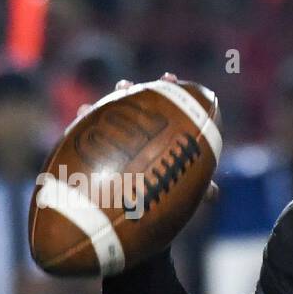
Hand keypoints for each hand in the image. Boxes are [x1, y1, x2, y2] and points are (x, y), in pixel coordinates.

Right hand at [75, 72, 219, 207]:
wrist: (141, 215)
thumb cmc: (168, 198)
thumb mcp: (185, 191)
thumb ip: (200, 190)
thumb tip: (213, 193)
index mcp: (163, 133)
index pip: (167, 105)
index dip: (168, 89)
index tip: (168, 78)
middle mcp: (138, 131)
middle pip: (135, 104)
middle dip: (130, 91)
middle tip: (125, 85)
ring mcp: (116, 139)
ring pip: (109, 115)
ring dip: (105, 103)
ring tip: (96, 103)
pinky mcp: (96, 150)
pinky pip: (86, 132)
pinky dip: (83, 122)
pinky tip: (79, 115)